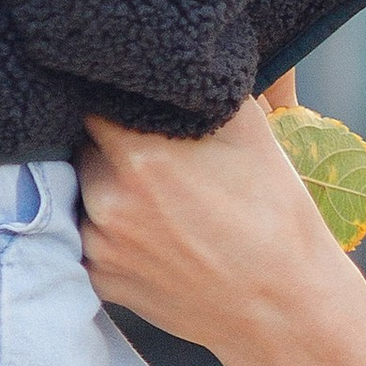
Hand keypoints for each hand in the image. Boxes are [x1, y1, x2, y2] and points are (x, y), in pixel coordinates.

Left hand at [77, 99, 336, 359]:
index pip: (92, 102)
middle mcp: (107, 199)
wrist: (281, 304)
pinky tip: (152, 230)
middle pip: (84, 147)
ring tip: (157, 196)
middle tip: (153, 152)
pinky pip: (86, 235)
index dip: (111, 98)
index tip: (129, 101)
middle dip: (111, 143)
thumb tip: (169, 61)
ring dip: (106, 185)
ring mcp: (98, 244)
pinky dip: (108, 227)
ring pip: (83, 191)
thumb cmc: (273, 213)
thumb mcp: (249, 130)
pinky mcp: (100, 280)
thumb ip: (198, 89)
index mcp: (139, 155)